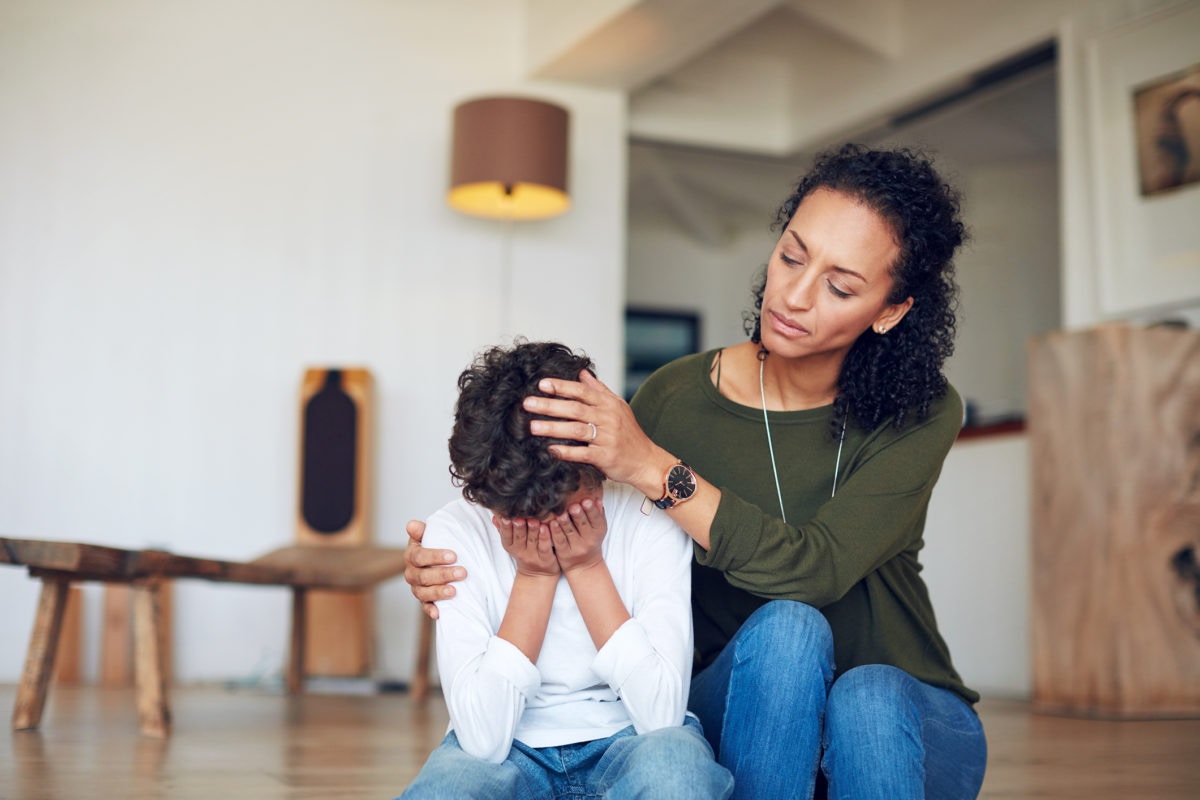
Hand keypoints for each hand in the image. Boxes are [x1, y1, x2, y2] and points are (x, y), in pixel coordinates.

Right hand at [404, 519, 465, 619]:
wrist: (437, 560)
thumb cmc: (436, 546)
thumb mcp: (430, 535)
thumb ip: (422, 531)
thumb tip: (412, 525)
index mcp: (412, 555)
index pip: (419, 556)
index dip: (435, 556)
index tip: (454, 555)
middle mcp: (411, 573)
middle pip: (423, 576)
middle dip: (443, 574)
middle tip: (462, 572)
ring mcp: (417, 588)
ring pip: (424, 593)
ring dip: (439, 592)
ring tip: (454, 591)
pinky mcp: (424, 601)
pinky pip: (425, 607)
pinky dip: (430, 611)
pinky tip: (438, 613)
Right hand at [494, 516, 559, 577]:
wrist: (537, 574)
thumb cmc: (524, 552)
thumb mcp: (511, 543)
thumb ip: (503, 530)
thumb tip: (495, 517)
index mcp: (511, 547)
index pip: (506, 537)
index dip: (505, 528)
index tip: (505, 517)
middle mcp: (522, 552)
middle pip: (519, 538)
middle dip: (519, 528)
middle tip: (519, 518)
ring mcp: (534, 556)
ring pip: (533, 541)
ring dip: (532, 530)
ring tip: (533, 521)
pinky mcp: (546, 559)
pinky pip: (545, 547)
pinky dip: (545, 538)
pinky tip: (546, 528)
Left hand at [522, 369, 667, 495]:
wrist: (646, 461)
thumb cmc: (629, 434)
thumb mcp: (618, 407)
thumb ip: (599, 389)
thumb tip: (582, 373)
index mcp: (609, 404)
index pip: (582, 392)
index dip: (562, 387)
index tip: (542, 384)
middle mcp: (608, 418)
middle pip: (575, 409)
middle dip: (550, 405)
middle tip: (527, 403)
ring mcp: (607, 438)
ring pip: (576, 430)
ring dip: (553, 428)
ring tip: (532, 426)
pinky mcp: (605, 457)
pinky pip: (582, 453)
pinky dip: (566, 451)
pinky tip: (550, 450)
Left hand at [548, 496, 606, 573]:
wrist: (584, 565)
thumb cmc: (590, 541)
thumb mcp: (598, 529)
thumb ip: (598, 514)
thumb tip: (597, 500)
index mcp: (598, 531)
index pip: (596, 519)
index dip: (591, 510)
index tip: (586, 500)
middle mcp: (588, 540)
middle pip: (582, 525)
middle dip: (578, 515)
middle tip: (573, 506)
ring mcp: (576, 547)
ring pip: (569, 532)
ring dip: (565, 522)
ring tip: (562, 513)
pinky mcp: (564, 552)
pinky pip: (559, 540)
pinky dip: (555, 531)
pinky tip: (552, 523)